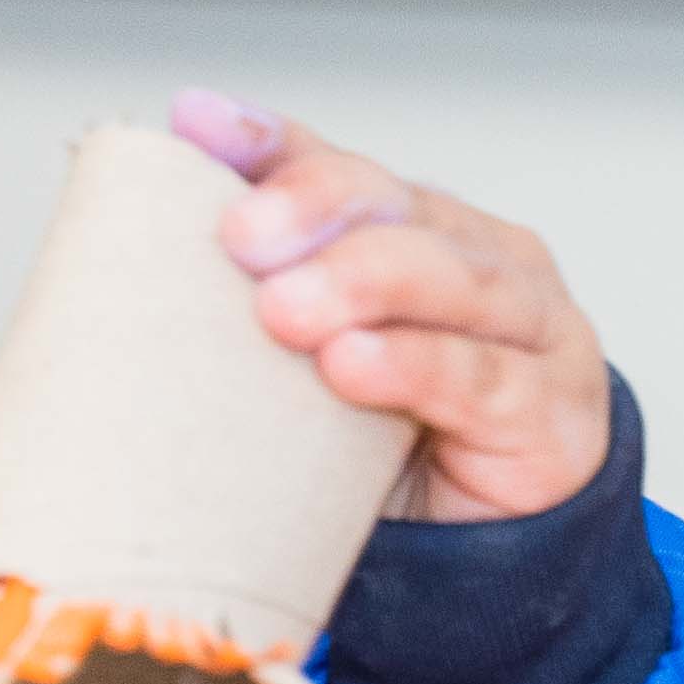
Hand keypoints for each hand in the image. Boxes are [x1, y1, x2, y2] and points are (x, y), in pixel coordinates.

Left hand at [174, 91, 612, 522]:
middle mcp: (481, 257)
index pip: (339, 168)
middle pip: (398, 208)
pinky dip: (416, 368)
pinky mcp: (551, 413)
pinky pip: (482, 380)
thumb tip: (132, 253)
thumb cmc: (388, 448)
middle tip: (242, 238)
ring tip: (286, 308)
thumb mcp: (312, 367)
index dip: (271, 144)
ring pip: (452, 281)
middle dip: (316, 210)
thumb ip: (257, 305)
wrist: (482, 558)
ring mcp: (532, 328)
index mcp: (418, 228)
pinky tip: (355, 367)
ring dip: (364, 284)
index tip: (196, 125)